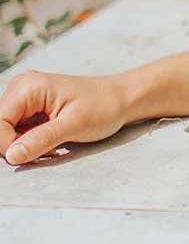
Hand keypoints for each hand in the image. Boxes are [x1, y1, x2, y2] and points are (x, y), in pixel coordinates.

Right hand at [1, 69, 128, 164]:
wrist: (122, 99)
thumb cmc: (104, 106)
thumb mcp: (74, 125)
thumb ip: (41, 139)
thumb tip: (11, 155)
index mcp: (29, 87)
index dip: (7, 144)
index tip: (30, 156)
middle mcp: (22, 88)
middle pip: (0, 126)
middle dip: (18, 145)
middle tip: (47, 152)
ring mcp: (26, 98)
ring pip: (8, 131)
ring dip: (26, 145)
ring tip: (53, 147)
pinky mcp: (32, 108)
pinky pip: (19, 131)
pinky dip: (32, 142)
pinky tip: (52, 143)